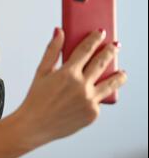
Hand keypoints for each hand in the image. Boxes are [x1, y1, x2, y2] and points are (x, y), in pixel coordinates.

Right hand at [17, 28, 126, 144]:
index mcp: (67, 74)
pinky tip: (96, 94)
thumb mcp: (41, 72)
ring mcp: (89, 101)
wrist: (34, 126)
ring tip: (122, 72)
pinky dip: (98, 96)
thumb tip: (59, 31)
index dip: (94, 39)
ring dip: (119, 75)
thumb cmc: (35, 99)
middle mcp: (81, 86)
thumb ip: (52, 51)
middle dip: (110, 52)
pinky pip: (99, 101)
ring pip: (111, 83)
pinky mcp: (92, 114)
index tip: (100, 33)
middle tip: (115, 46)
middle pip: (102, 63)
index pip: (86, 50)